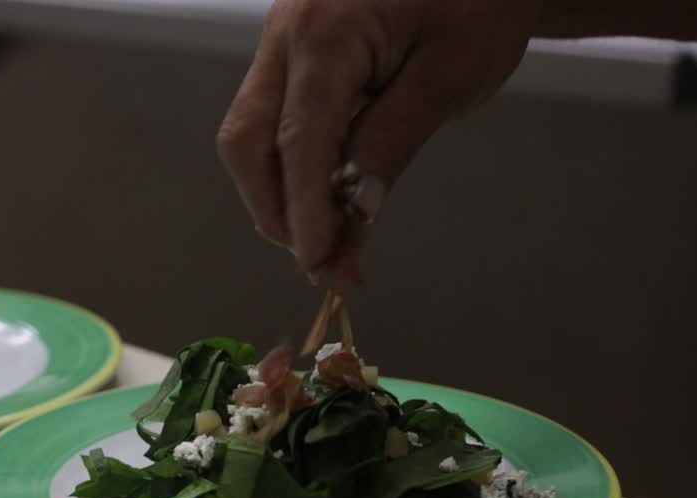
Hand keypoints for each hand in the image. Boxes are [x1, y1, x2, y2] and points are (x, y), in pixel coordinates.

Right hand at [217, 0, 542, 288]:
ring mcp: (282, 36)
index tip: (319, 265)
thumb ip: (391, 145)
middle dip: (273, 207)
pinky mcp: (292, 45)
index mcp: (325, 33)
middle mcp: (285, 33)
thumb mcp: (450, 76)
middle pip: (246, 139)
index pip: (298, 143)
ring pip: (250, 130)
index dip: (304, 212)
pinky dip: (291, 160)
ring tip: (325, 231)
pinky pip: (273, 112)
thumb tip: (350, 218)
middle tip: (318, 256)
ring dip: (277, 188)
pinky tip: (326, 190)